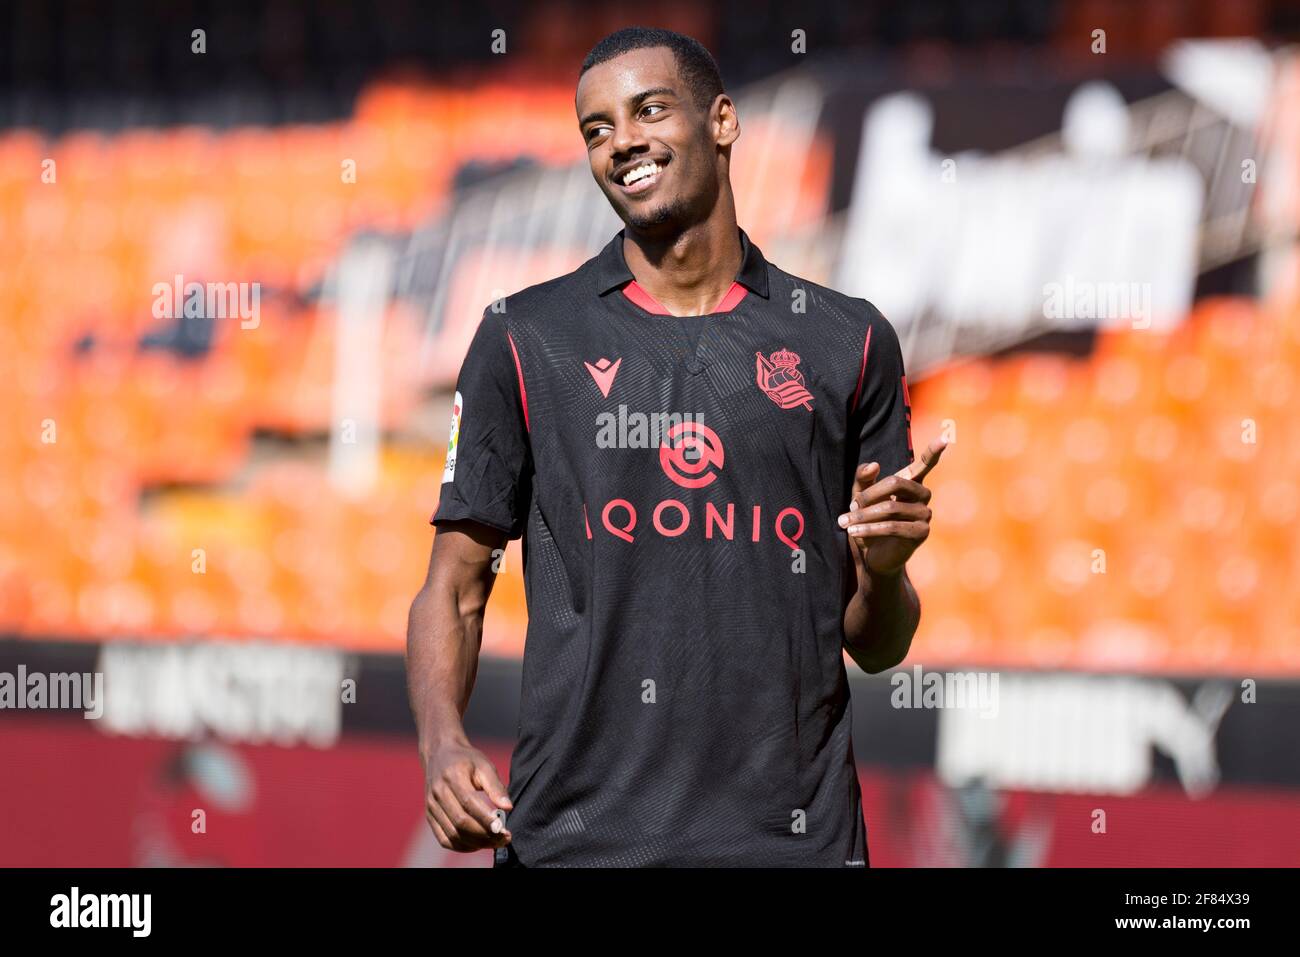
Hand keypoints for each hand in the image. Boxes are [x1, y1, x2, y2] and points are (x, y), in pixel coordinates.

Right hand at [422, 736, 513, 851]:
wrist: (440, 754)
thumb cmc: (466, 760)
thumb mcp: (484, 765)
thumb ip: (496, 786)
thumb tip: (508, 807)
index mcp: (452, 776)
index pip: (469, 803)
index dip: (486, 819)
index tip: (504, 829)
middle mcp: (438, 793)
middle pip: (460, 822)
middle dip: (484, 835)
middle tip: (504, 839)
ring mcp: (431, 806)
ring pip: (452, 834)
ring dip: (475, 843)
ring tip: (494, 843)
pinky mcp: (430, 815)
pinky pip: (444, 839)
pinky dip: (461, 846)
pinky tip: (477, 845)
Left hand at [839, 438, 946, 576]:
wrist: (873, 556)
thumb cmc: (868, 522)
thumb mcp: (860, 497)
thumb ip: (863, 479)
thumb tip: (875, 465)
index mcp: (911, 484)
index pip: (924, 465)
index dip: (933, 452)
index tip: (945, 438)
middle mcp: (923, 497)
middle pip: (896, 483)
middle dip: (869, 494)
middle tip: (851, 506)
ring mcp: (925, 515)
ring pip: (890, 508)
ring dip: (863, 515)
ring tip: (844, 522)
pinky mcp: (921, 533)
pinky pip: (892, 526)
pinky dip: (869, 529)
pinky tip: (853, 532)